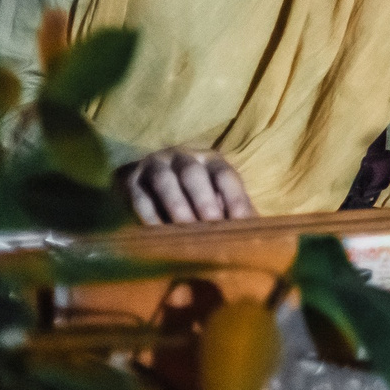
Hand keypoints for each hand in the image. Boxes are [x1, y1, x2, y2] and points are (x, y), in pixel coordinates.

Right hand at [120, 148, 255, 224]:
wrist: (145, 181)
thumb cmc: (192, 195)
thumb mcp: (216, 197)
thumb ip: (234, 210)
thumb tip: (259, 232)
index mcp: (211, 161)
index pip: (226, 175)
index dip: (235, 198)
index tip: (241, 223)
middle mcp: (183, 157)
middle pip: (194, 174)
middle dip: (203, 200)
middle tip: (211, 225)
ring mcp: (155, 165)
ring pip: (165, 181)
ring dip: (176, 205)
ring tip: (184, 229)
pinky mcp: (130, 178)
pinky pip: (139, 195)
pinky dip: (149, 214)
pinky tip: (157, 232)